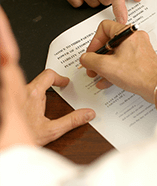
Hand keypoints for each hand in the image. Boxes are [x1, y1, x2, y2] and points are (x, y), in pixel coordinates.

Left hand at [0, 7, 95, 148]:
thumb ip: (71, 121)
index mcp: (33, 94)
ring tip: (51, 94)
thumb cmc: (20, 137)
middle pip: (41, 78)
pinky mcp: (14, 100)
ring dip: (43, 87)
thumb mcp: (51, 131)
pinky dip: (35, 92)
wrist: (6, 143)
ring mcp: (16, 95)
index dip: (60, 77)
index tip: (66, 83)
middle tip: (61, 86)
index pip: (49, 75)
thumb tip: (87, 114)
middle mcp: (23, 91)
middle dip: (52, 81)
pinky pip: (26, 90)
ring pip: (33, 83)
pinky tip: (38, 104)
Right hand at [80, 20, 156, 106]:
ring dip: (104, 65)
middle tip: (92, 66)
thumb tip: (85, 58)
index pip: (104, 27)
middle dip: (97, 57)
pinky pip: (123, 61)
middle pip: (109, 42)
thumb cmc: (139, 75)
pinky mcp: (140, 59)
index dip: (94, 41)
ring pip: (115, 53)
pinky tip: (107, 81)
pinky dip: (114, 69)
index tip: (91, 53)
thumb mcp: (106, 66)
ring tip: (98, 75)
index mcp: (128, 33)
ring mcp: (138, 49)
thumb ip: (90, 59)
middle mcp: (134, 38)